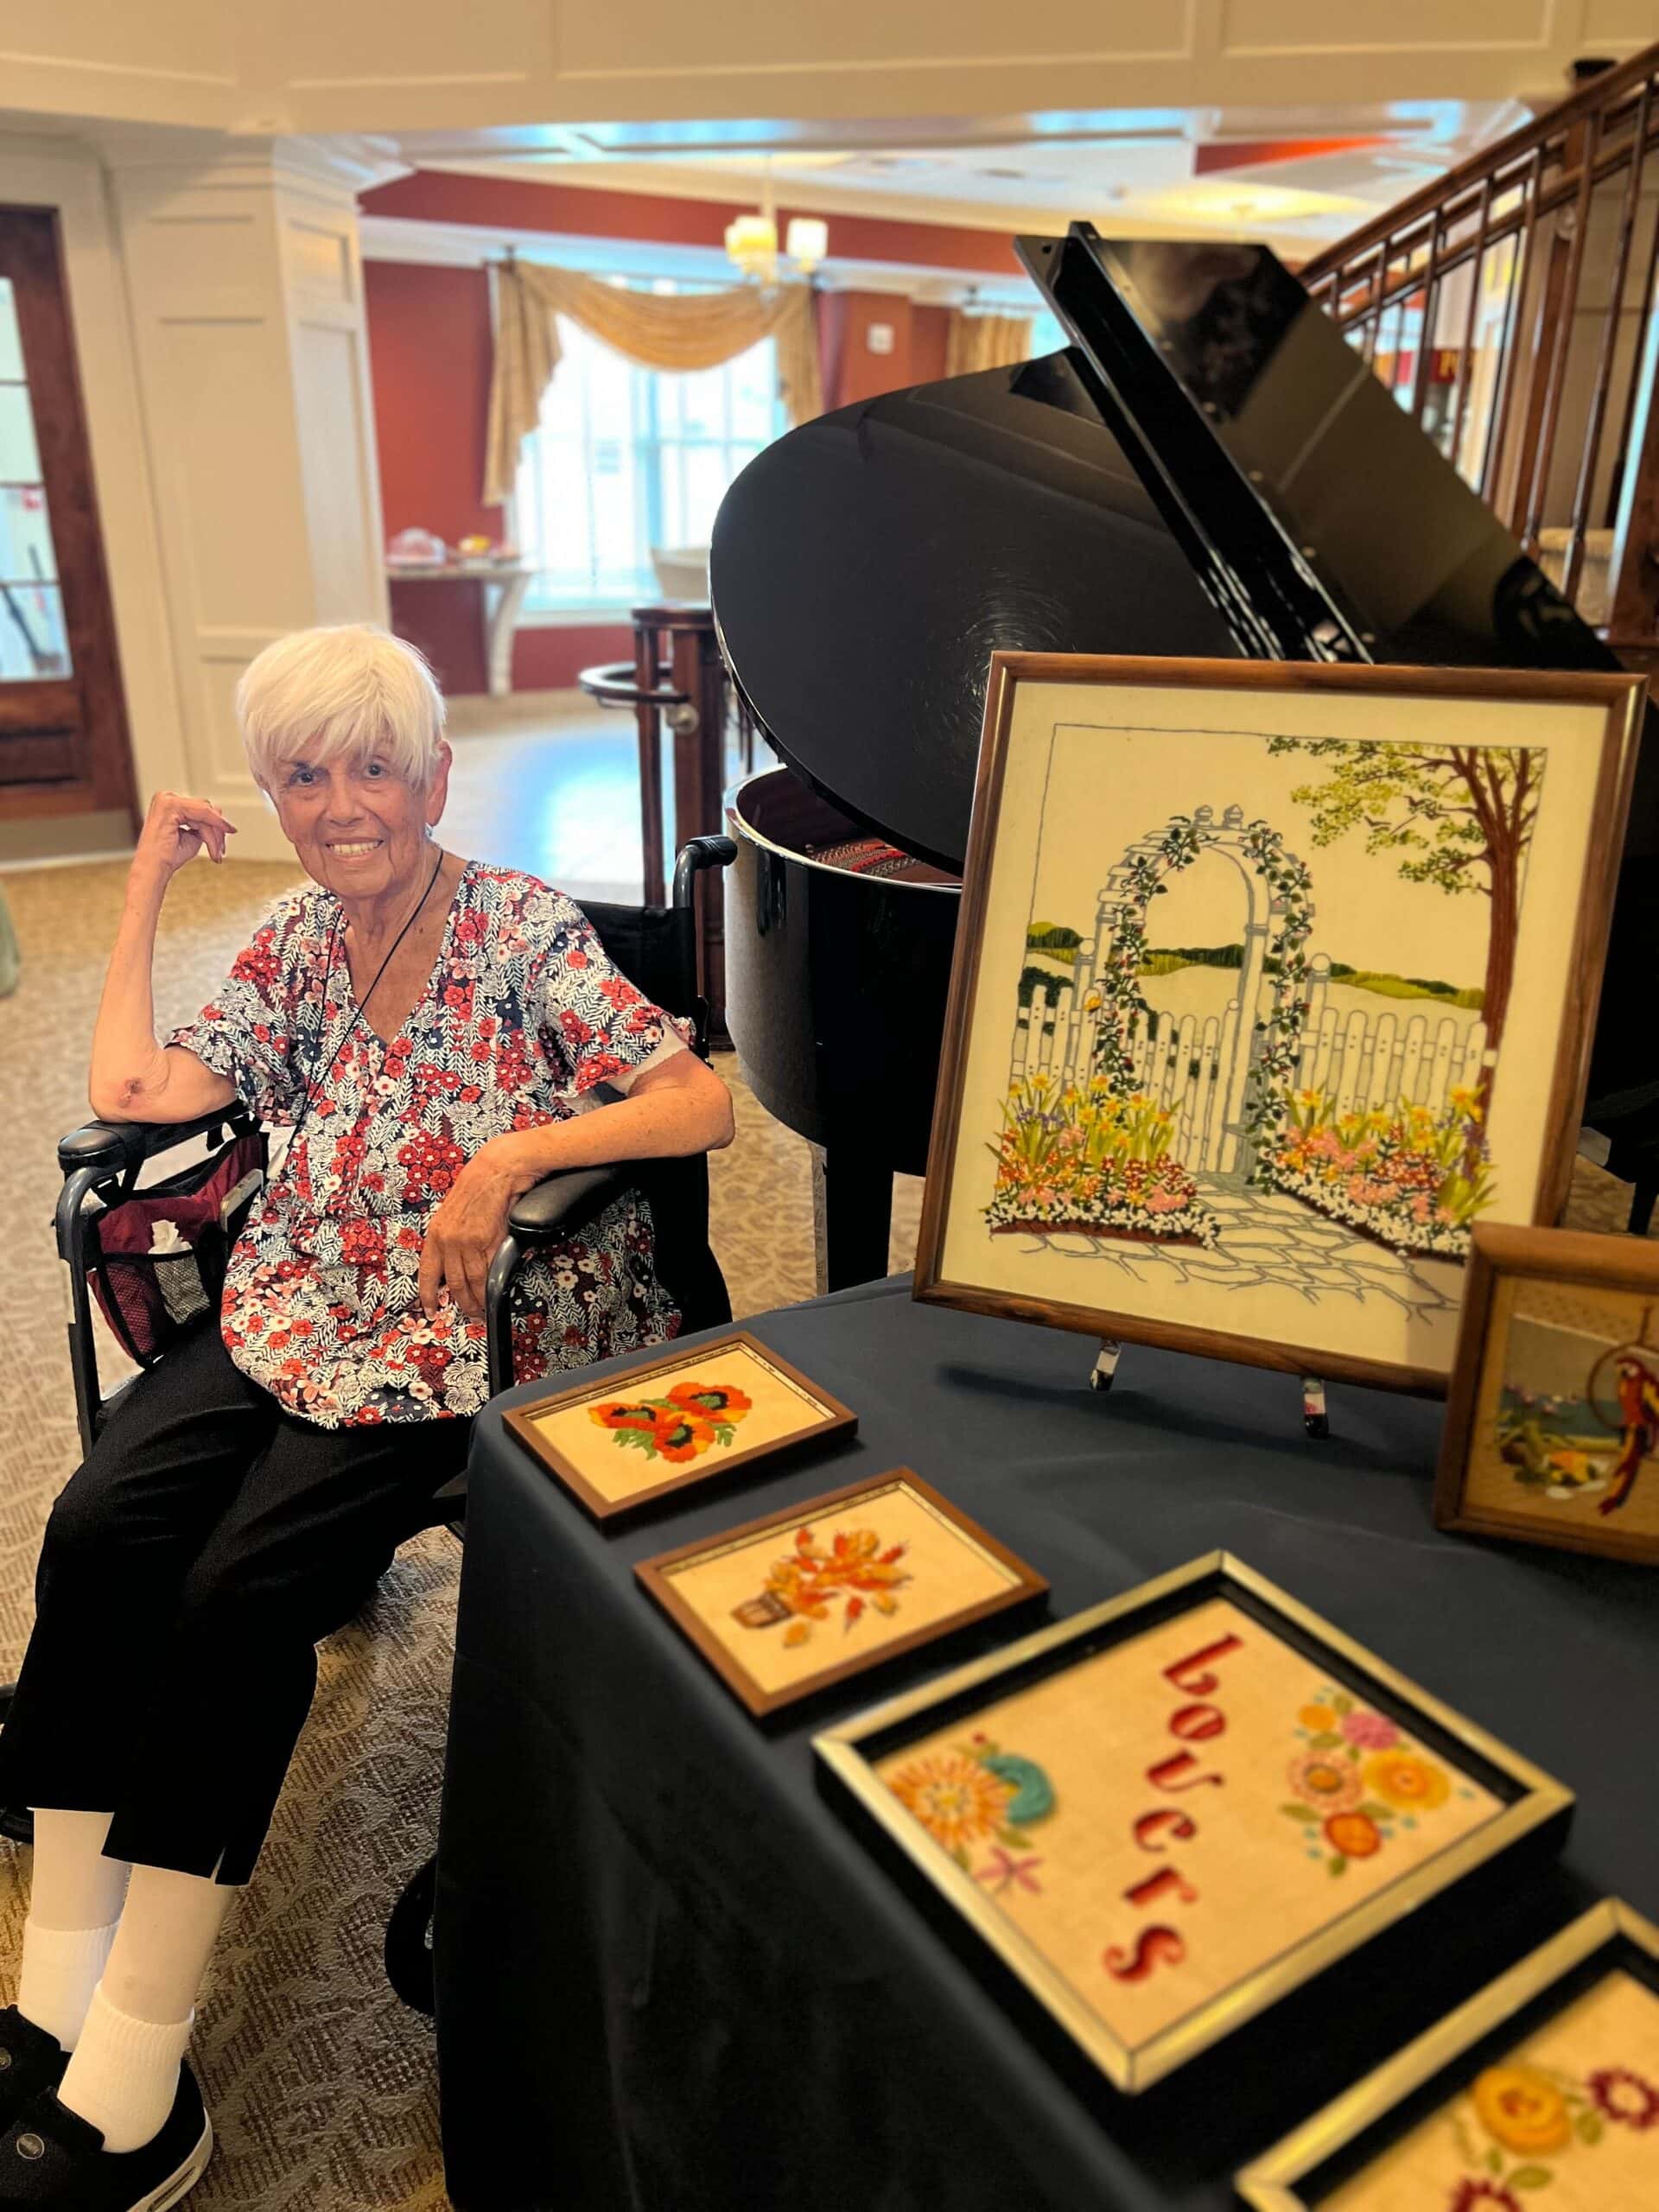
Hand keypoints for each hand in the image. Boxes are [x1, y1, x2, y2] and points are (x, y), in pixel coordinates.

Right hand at [133, 789, 236, 886]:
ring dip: (214, 836)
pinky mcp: (170, 805)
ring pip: (205, 813)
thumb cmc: (168, 856)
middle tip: (220, 851)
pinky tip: (215, 846)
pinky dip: (211, 832)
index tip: (227, 838)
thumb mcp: (193, 835)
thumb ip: (205, 823)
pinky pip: (202, 814)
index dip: (217, 825)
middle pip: (205, 809)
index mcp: (169, 803)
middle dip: (217, 831)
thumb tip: (219, 813)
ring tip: (215, 854)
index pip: (201, 808)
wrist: (154, 869)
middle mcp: (166, 798)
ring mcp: (166, 799)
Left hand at [418, 1141, 521, 1320]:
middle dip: (461, 1303)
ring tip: (483, 1310)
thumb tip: (460, 1259)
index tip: (429, 1310)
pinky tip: (493, 1293)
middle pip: (452, 1283)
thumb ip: (454, 1237)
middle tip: (469, 1315)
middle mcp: (447, 1239)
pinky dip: (491, 1286)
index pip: (427, 1272)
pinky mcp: (487, 1240)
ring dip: (477, 1300)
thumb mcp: (456, 1212)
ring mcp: (466, 1241)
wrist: (497, 1168)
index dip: (427, 1295)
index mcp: (436, 1232)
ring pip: (471, 1282)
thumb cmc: (480, 1185)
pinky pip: (488, 1271)